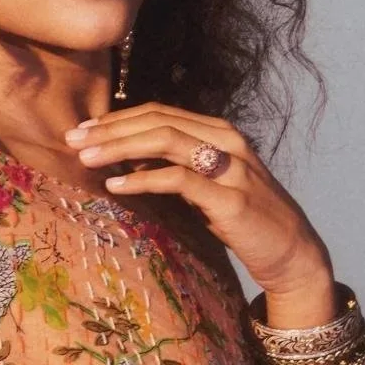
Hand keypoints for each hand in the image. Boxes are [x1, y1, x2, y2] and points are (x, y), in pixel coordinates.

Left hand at [65, 104, 331, 301]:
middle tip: (72, 140)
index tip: (82, 130)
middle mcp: (226, 141)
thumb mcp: (205, 185)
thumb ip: (174, 167)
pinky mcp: (231, 199)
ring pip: (165, 141)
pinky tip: (115, 186)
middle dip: (110, 129)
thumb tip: (125, 161)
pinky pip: (179, 180)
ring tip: (85, 158)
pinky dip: (142, 180)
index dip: (117, 118)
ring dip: (119, 147)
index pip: (159, 112)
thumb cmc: (242, 219)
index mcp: (218, 131)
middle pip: (157, 121)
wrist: (291, 252)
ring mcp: (232, 167)